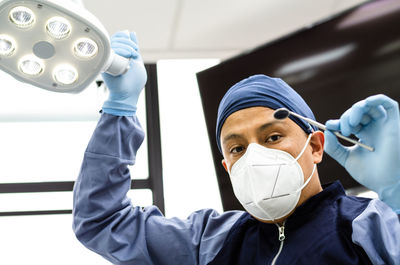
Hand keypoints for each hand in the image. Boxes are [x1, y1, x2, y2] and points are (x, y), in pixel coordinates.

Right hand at [102, 31, 146, 115]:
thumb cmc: (133, 82)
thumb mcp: (137, 61)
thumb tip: (131, 33)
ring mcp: (107, 59)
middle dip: (128, 42)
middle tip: (134, 52)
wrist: (127, 95)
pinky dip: (119, 50)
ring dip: (125, 46)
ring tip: (131, 56)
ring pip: (112, 43)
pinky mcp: (103, 64)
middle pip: (115, 38)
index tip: (135, 48)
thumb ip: (134, 48)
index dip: (127, 39)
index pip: (118, 38)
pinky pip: (108, 50)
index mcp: (119, 54)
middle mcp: (111, 55)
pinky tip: (126, 56)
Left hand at [324, 94, 399, 211]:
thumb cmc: (369, 173)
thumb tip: (326, 131)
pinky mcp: (395, 123)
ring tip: (351, 124)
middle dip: (346, 117)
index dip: (337, 121)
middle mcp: (374, 128)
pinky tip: (366, 103)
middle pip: (357, 112)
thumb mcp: (346, 158)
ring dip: (356, 109)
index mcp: (364, 135)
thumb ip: (334, 147)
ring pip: (370, 106)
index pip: (349, 121)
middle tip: (344, 131)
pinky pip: (389, 104)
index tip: (329, 126)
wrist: (385, 183)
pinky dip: (376, 99)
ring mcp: (384, 125)